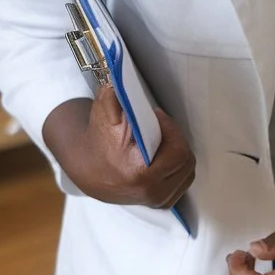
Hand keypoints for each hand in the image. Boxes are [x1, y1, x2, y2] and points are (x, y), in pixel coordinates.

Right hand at [43, 88, 194, 208]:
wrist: (86, 170)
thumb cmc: (98, 138)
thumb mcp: (103, 111)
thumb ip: (115, 91)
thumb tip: (122, 71)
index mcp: (140, 173)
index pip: (178, 151)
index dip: (171, 131)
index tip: (158, 118)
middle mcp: (151, 192)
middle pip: (186, 161)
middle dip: (175, 140)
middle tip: (160, 128)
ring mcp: (157, 200)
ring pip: (188, 171)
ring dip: (179, 153)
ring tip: (161, 141)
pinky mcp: (162, 204)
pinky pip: (184, 181)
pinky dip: (178, 167)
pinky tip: (163, 156)